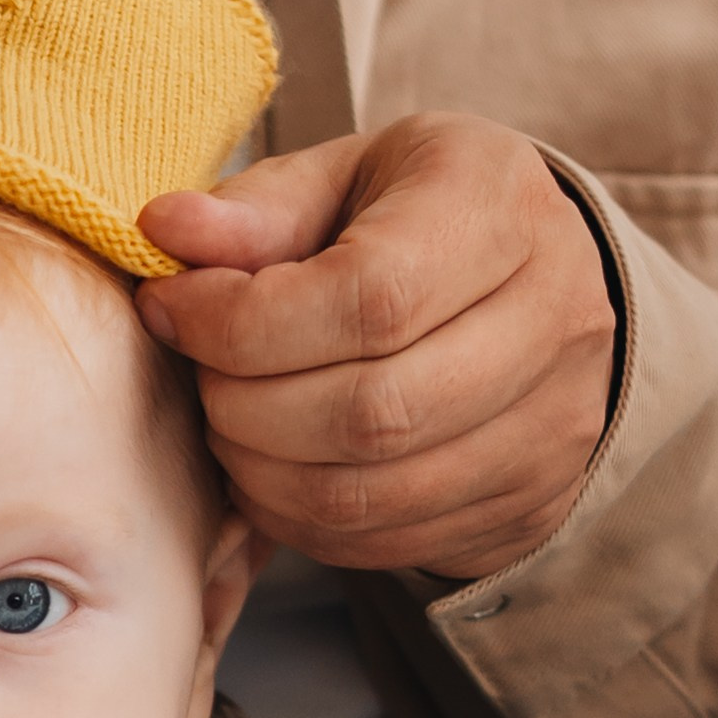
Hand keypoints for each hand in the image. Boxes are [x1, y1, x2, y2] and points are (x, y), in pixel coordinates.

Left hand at [138, 115, 616, 577]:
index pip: (370, 299)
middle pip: (371, 410)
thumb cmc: (419, 214)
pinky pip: (387, 542)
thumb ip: (258, 208)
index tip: (172, 308)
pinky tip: (272, 470)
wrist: (541, 281)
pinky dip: (300, 518)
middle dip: (245, 404)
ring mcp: (552, 428)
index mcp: (501, 210)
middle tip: (202, 375)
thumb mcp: (346, 175)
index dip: (245, 322)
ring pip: (372, 492)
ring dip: (262, 471)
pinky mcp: (526, 504)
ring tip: (230, 421)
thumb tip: (164, 230)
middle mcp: (553, 322)